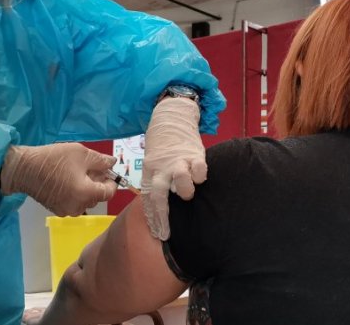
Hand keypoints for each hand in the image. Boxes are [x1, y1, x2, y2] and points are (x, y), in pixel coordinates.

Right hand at [0, 143, 116, 215]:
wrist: (24, 169)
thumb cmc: (54, 160)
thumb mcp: (81, 154)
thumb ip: (101, 160)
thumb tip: (113, 163)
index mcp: (86, 194)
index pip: (109, 193)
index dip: (112, 181)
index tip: (107, 170)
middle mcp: (78, 207)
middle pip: (97, 197)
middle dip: (97, 183)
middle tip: (90, 167)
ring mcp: (67, 210)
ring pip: (86, 200)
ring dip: (86, 188)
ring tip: (77, 172)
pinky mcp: (57, 210)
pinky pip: (74, 203)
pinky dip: (76, 193)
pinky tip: (67, 180)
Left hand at [141, 97, 205, 239]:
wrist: (171, 117)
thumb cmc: (162, 146)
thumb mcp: (153, 163)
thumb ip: (157, 182)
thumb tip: (158, 208)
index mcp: (150, 170)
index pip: (149, 198)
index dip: (153, 217)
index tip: (158, 233)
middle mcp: (162, 167)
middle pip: (159, 194)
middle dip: (162, 216)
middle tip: (166, 233)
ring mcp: (179, 161)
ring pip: (180, 181)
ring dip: (184, 190)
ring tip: (187, 193)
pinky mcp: (195, 154)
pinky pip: (199, 169)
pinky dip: (200, 175)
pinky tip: (200, 178)